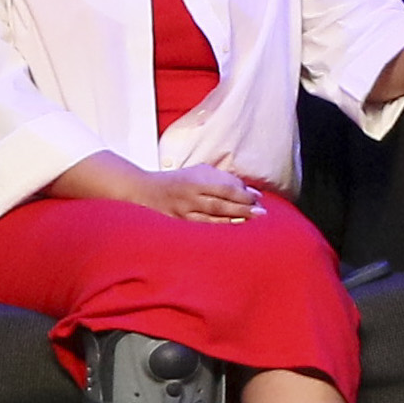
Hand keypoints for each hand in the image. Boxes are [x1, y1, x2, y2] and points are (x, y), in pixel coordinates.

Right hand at [67, 151, 258, 222]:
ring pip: (212, 219)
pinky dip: (218, 230)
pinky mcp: (178, 224)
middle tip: (262, 213)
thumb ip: (220, 178)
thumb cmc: (176, 180)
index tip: (258, 197)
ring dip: (234, 221)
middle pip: (220, 204)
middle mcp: (189, 196)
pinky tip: (231, 231)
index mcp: (195, 180)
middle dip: (243, 208)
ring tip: (251, 222)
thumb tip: (246, 189)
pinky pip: (201, 229)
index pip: (224, 187)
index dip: (243, 193)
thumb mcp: (197, 171)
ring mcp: (182, 212)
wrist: (141, 190)